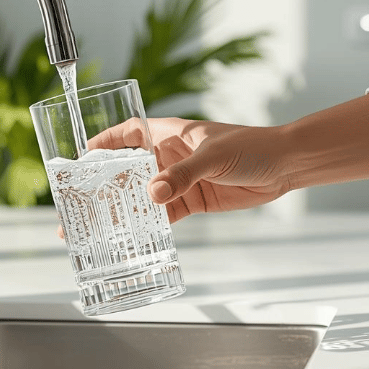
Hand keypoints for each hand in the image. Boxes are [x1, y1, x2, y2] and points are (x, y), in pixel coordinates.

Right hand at [88, 117, 292, 222]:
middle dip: (108, 183)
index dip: (106, 141)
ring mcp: (181, 180)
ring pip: (145, 194)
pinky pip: (166, 213)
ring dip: (126, 208)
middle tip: (86, 201)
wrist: (284, 166)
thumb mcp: (213, 157)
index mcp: (171, 134)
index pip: (130, 133)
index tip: (83, 155)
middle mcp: (170, 156)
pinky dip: (152, 223)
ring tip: (103, 225)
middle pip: (131, 168)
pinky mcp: (193, 200)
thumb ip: (183, 175)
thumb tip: (153, 194)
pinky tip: (136, 235)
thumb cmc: (251, 146)